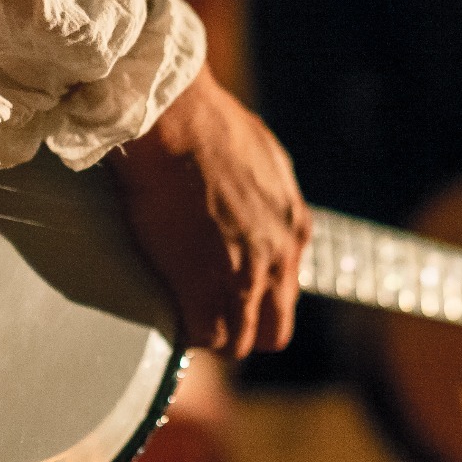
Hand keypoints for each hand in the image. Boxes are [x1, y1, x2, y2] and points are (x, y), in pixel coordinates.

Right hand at [109, 69, 310, 357]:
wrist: (175, 120)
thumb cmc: (211, 124)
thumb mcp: (267, 161)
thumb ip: (270, 201)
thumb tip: (260, 212)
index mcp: (295, 231)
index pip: (287, 296)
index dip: (258, 302)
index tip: (232, 297)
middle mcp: (278, 260)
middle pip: (271, 331)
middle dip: (242, 330)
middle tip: (210, 318)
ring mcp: (241, 278)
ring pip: (235, 341)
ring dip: (211, 334)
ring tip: (182, 317)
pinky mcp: (200, 286)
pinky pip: (199, 334)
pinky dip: (183, 331)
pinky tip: (167, 314)